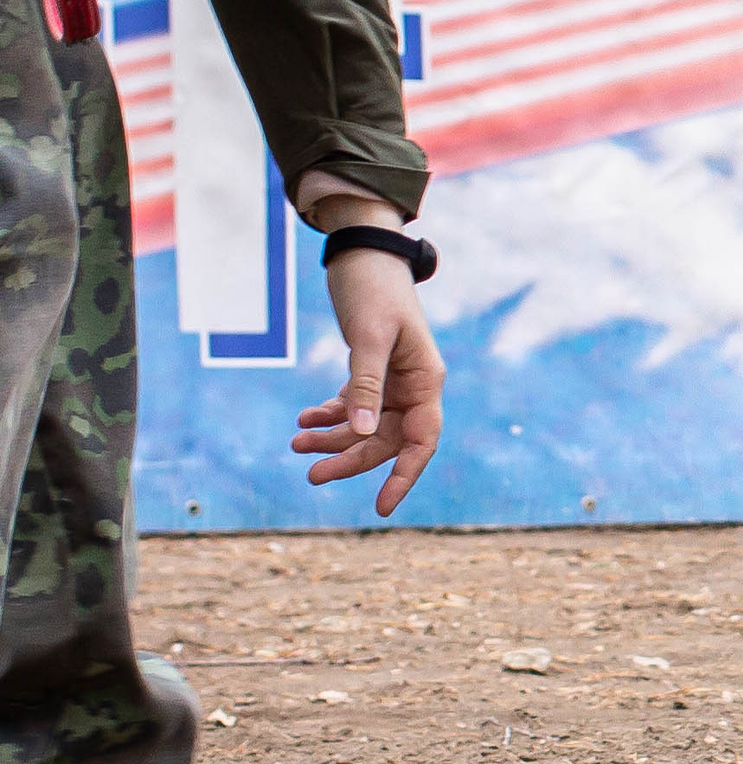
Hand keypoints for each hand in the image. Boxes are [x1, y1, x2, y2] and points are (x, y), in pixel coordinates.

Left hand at [294, 227, 444, 516]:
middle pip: (386, 439)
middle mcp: (413, 386)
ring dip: (332, 439)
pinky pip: (352, 405)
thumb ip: (366, 385)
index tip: (381, 507)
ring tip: (295, 445)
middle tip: (311, 477)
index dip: (404, 476)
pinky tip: (303, 420)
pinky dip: (328, 415)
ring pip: (365, 426)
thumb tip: (360, 432)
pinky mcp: (371, 370)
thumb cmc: (374, 291)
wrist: (363, 256)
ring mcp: (393, 380)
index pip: (421, 441)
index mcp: (426, 380)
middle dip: (350, 459)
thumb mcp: (369, 337)